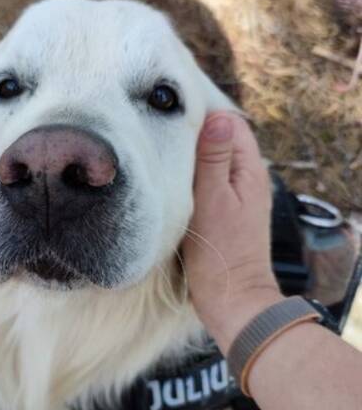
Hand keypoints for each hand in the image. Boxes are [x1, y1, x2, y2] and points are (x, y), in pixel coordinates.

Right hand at [183, 113, 282, 352]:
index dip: (202, 112)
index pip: (230, 121)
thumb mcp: (213, 200)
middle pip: (220, 138)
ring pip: (212, 159)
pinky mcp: (224, 210)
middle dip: (193, 131)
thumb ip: (215, 158)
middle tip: (158, 126)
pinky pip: (208, 180)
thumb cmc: (220, 252)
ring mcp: (236, 194)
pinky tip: (170, 178)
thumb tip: (218, 117)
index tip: (170, 110)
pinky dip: (191, 174)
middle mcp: (247, 178)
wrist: (231, 299)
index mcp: (250, 170)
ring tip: (160, 148)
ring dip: (190, 154)